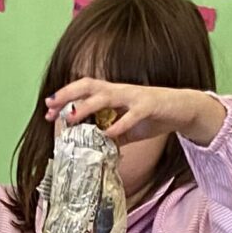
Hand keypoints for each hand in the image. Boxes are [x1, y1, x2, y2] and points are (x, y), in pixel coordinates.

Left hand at [43, 79, 226, 147]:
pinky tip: (107, 135)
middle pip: (88, 85)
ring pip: (105, 96)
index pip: (84, 89)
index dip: (65, 97)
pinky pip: (131, 115)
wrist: (184, 109)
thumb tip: (95, 147)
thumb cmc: (154, 116)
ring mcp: (134, 96)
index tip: (48, 109)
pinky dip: (118, 125)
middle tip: (50, 106)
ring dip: (86, 107)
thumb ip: (111, 134)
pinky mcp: (149, 105)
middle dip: (68, 95)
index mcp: (113, 93)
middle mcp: (120, 90)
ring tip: (71, 118)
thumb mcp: (128, 128)